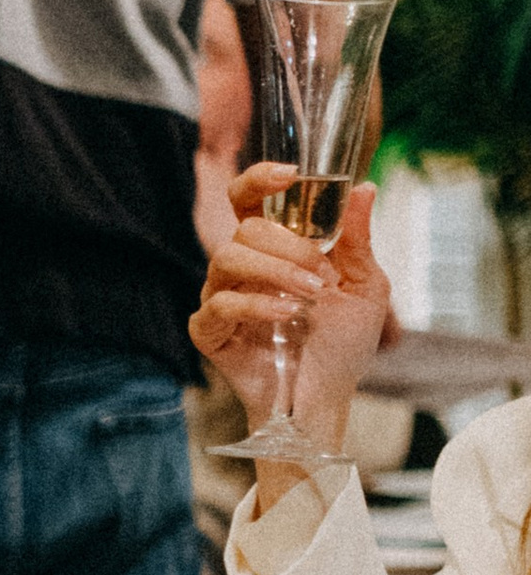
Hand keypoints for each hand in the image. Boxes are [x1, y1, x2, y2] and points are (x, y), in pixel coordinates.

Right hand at [189, 168, 391, 450]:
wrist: (325, 397)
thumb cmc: (342, 344)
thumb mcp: (365, 286)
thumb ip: (357, 239)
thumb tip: (363, 187)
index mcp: (273, 249)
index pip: (248, 200)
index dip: (259, 180)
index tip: (290, 176)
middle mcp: (243, 268)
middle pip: (244, 229)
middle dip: (287, 245)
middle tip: (319, 274)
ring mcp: (222, 298)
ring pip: (227, 258)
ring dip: (275, 272)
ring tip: (308, 296)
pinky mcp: (209, 332)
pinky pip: (221, 304)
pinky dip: (257, 305)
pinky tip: (287, 316)